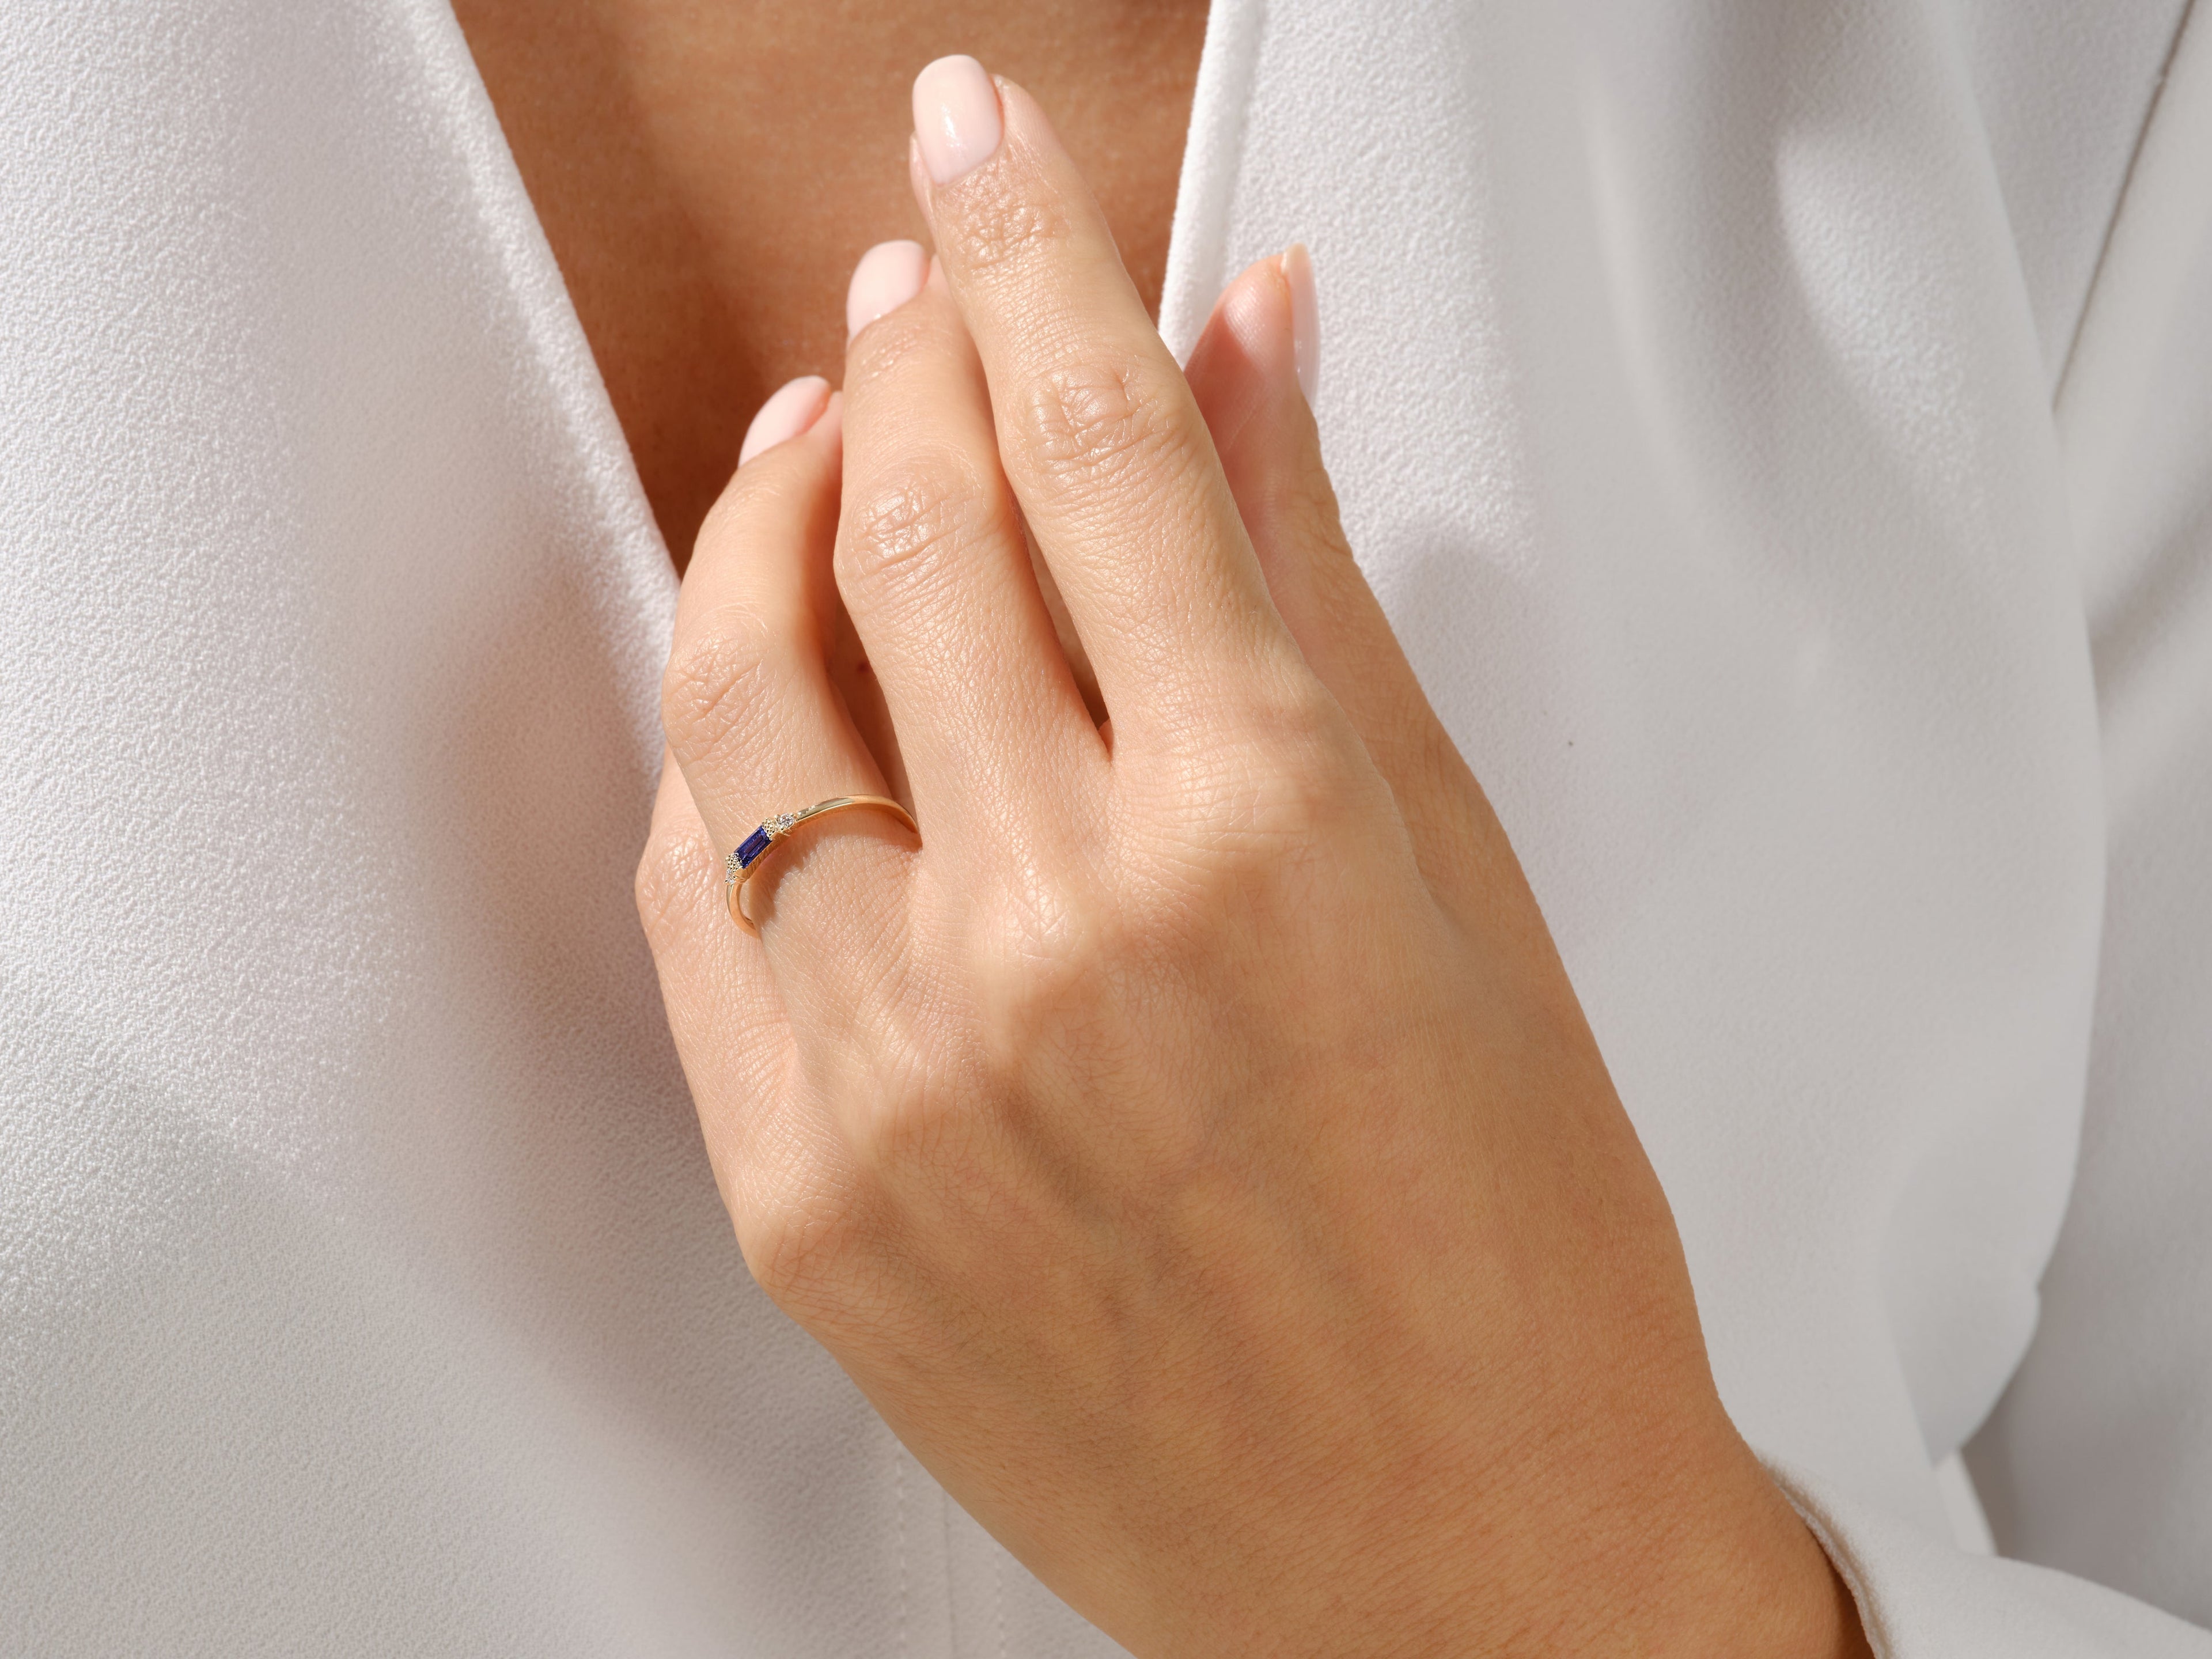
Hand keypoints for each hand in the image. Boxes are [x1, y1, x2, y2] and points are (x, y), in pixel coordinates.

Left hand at [638, 55, 1867, 1658]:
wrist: (1446, 1564)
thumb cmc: (1514, 1248)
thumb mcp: (1458, 883)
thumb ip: (1313, 589)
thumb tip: (1249, 351)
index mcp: (1260, 835)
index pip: (1101, 439)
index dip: (1030, 250)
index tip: (983, 149)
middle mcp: (1057, 936)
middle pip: (905, 523)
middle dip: (902, 352)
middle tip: (918, 285)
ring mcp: (901, 1073)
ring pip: (747, 686)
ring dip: (771, 515)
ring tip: (814, 439)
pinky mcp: (802, 1194)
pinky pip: (693, 891)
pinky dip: (721, 746)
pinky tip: (774, 679)